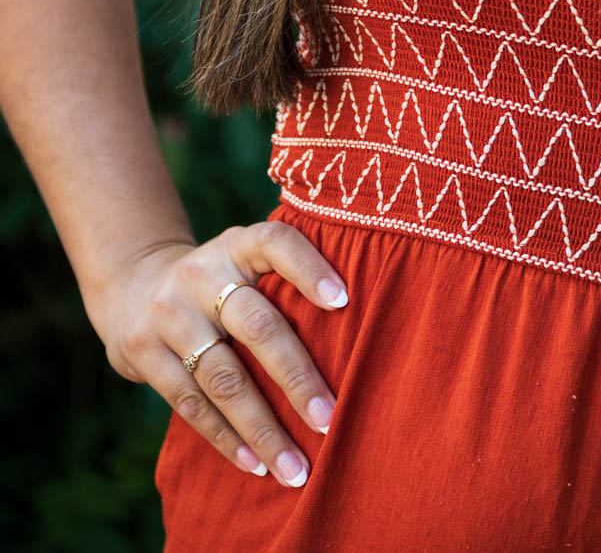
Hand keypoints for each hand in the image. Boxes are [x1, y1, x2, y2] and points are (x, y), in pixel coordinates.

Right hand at [88, 222, 347, 486]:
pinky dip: (226, 438)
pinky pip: (191, 404)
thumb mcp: (242, 261)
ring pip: (224, 378)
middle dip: (296, 378)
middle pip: (257, 326)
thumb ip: (283, 281)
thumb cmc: (218, 281)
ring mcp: (169, 314)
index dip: (309, 268)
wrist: (132, 284)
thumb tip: (356, 329)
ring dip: (263, 429)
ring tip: (295, 468)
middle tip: (329, 419)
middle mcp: (202, 275)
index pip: (275, 244)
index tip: (343, 302)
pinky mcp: (143, 352)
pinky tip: (254, 464)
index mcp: (237, 246)